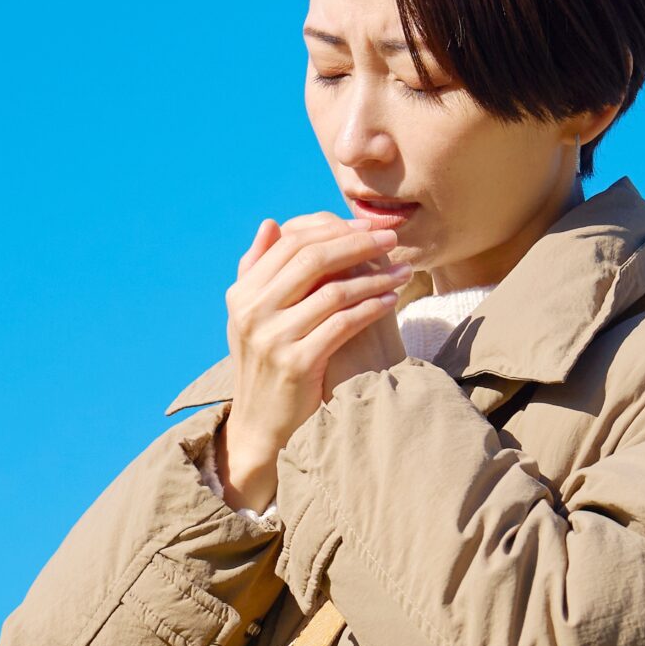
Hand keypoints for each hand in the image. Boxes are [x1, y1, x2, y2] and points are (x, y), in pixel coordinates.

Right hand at [213, 212, 412, 512]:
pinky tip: (392, 301)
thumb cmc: (264, 360)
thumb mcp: (252, 315)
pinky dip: (371, 308)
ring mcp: (273, 338)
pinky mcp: (297, 363)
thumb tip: (271, 223)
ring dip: (375, 277)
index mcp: (242, 293)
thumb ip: (257, 269)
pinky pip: (343, 324)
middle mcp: (253, 311)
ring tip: (402, 271)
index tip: (367, 226)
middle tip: (391, 239)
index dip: (333, 229)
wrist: (261, 422)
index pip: (291, 242)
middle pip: (313, 260)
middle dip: (358, 245)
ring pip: (333, 291)